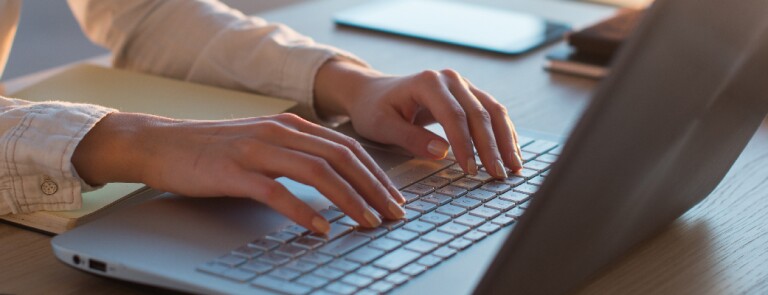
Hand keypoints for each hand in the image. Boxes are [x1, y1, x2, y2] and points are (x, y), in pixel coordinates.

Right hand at [72, 112, 405, 233]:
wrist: (163, 143)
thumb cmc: (215, 149)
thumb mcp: (264, 143)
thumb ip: (297, 154)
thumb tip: (335, 177)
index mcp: (291, 126)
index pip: (347, 147)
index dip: (376, 173)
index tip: (394, 197)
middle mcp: (279, 132)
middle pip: (341, 158)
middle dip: (373, 188)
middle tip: (393, 214)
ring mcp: (257, 150)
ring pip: (317, 172)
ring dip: (349, 199)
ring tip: (368, 222)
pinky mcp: (234, 171)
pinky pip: (277, 192)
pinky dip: (304, 211)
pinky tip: (321, 228)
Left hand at [315, 60, 522, 177]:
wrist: (372, 92)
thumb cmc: (375, 109)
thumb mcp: (383, 126)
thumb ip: (411, 138)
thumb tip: (443, 152)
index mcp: (428, 82)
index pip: (454, 115)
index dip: (465, 144)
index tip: (470, 171)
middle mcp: (450, 79)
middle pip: (479, 114)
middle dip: (491, 147)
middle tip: (498, 175)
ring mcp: (462, 85)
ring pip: (493, 111)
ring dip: (506, 141)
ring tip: (514, 168)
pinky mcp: (469, 95)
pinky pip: (493, 112)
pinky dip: (505, 134)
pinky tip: (512, 154)